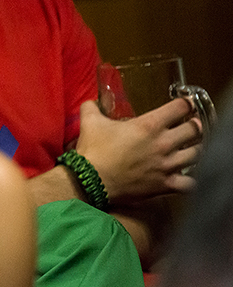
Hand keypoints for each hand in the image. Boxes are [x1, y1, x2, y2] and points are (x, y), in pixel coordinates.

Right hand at [75, 99, 201, 203]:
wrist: (90, 180)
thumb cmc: (93, 151)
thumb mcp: (90, 121)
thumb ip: (93, 107)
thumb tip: (93, 102)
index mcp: (149, 125)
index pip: (179, 108)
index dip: (185, 103)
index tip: (186, 104)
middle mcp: (163, 143)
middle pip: (194, 130)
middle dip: (194, 125)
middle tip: (191, 125)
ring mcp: (167, 165)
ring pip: (197, 154)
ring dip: (196, 148)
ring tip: (191, 147)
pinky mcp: (165, 184)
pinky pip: (190, 183)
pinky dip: (192, 178)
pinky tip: (187, 174)